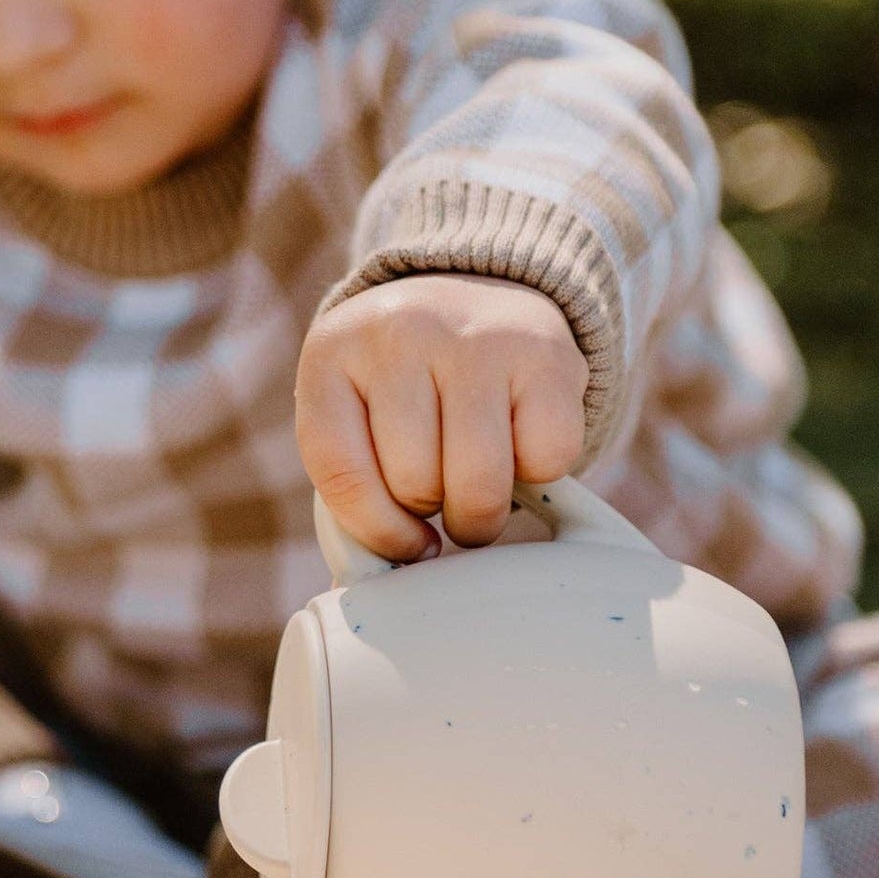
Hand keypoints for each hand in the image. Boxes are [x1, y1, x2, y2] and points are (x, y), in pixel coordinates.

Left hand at [297, 273, 586, 557]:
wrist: (479, 292)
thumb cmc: (403, 383)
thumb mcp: (354, 413)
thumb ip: (351, 487)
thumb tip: (370, 585)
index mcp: (331, 355)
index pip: (343, 476)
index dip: (378, 532)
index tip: (406, 544)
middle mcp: (401, 333)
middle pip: (415, 486)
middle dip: (432, 511)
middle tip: (441, 489)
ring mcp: (476, 339)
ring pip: (478, 485)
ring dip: (481, 511)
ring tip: (474, 484)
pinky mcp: (547, 355)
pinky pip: (547, 462)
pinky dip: (538, 472)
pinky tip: (516, 439)